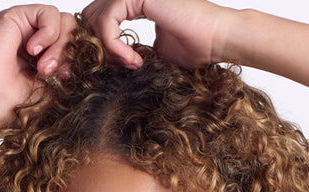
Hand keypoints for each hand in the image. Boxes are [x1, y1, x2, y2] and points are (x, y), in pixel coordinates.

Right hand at [0, 5, 76, 129]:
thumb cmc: (16, 104)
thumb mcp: (56, 91)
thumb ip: (74, 73)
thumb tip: (99, 62)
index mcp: (47, 59)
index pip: (76, 46)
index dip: (79, 58)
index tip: (69, 79)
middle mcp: (37, 41)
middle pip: (73, 31)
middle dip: (69, 53)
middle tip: (54, 74)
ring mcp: (27, 28)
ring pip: (64, 21)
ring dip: (59, 46)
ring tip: (42, 68)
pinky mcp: (16, 17)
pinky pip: (49, 13)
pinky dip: (48, 33)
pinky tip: (34, 51)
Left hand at [81, 0, 239, 68]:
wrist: (217, 39)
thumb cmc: (197, 47)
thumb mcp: (155, 53)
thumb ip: (132, 52)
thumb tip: (111, 64)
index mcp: (138, 2)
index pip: (102, 19)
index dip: (101, 46)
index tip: (119, 68)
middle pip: (91, 16)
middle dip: (96, 47)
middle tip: (118, 68)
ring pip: (95, 18)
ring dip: (107, 50)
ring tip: (128, 65)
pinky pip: (108, 22)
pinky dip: (114, 46)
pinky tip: (132, 60)